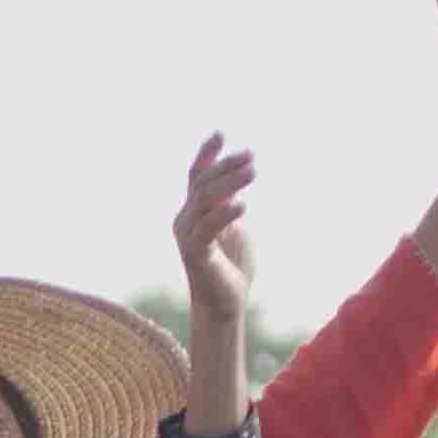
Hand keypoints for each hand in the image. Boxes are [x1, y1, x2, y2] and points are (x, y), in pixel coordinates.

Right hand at [171, 136, 261, 437]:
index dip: (207, 154)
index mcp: (193, 211)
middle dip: (226, 167)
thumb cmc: (231, 266)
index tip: (221, 134)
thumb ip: (230, 204)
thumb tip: (237, 181)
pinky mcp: (195, 255)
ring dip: (229, 183)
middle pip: (202, 183)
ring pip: (204, 201)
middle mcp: (185, 220)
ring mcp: (187, 237)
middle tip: (251, 157)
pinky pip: (207, 229)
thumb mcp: (234, 226)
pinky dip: (224, 215)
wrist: (225, 304)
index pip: (197, 175)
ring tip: (252, 171)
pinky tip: (242, 204)